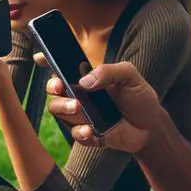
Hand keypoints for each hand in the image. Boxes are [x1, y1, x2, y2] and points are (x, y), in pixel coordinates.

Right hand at [40, 59, 164, 153]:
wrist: (150, 126)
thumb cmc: (139, 97)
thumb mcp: (130, 76)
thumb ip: (109, 72)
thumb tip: (85, 81)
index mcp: (86, 78)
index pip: (61, 67)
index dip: (46, 60)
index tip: (40, 57)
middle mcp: (78, 95)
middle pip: (52, 90)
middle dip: (53, 88)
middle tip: (62, 88)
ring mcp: (80, 115)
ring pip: (57, 111)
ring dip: (65, 109)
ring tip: (79, 108)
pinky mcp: (86, 134)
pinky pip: (73, 133)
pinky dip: (80, 132)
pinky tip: (91, 130)